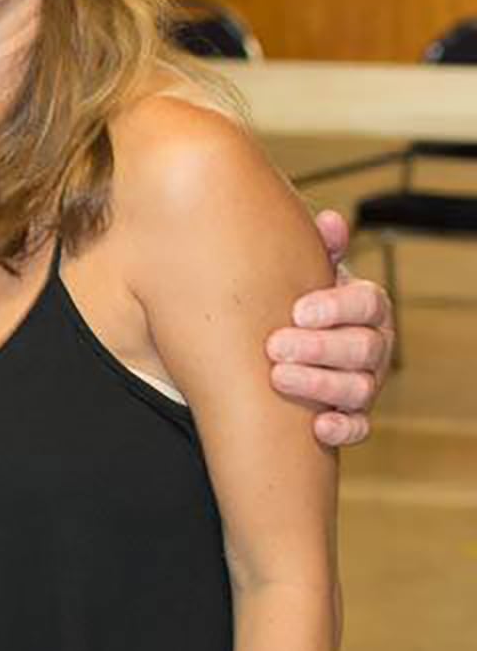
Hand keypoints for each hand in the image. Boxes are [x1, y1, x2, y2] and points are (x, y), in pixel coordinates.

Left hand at [266, 207, 392, 446]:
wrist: (285, 342)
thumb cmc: (298, 302)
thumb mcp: (306, 272)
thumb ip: (319, 250)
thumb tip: (330, 221)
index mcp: (367, 307)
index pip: (368, 303)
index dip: (336, 307)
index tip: (297, 311)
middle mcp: (374, 345)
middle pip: (364, 348)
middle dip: (319, 348)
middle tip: (275, 345)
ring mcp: (366, 382)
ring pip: (359, 389)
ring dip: (319, 385)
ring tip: (278, 377)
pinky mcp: (353, 415)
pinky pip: (358, 427)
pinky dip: (342, 429)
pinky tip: (317, 427)